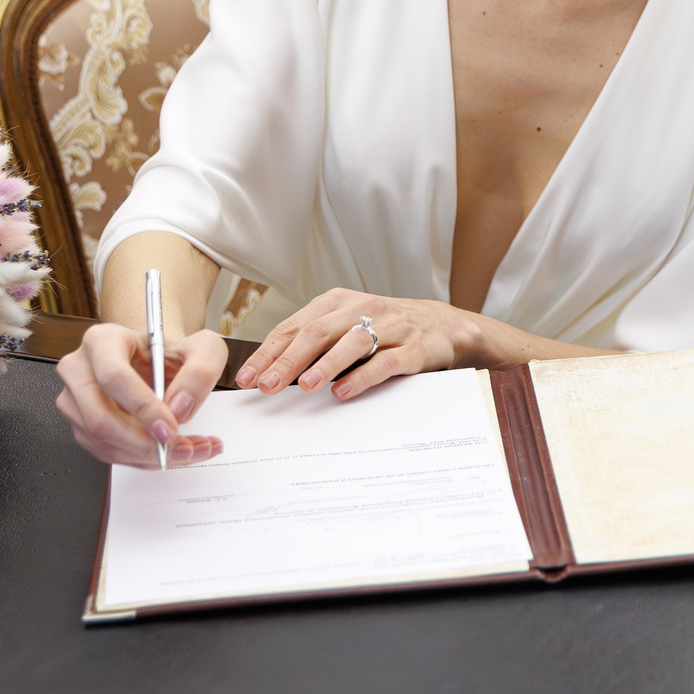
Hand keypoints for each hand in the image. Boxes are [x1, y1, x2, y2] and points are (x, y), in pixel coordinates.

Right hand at [56, 321, 228, 467]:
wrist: (156, 362)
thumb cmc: (170, 353)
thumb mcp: (202, 348)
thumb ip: (200, 372)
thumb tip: (179, 408)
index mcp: (102, 341)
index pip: (114, 377)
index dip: (142, 407)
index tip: (170, 427)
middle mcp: (79, 371)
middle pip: (100, 418)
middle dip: (143, 442)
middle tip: (180, 446)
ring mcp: (75, 402)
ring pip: (104, 443)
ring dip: (148, 456)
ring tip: (189, 450)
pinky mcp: (81, 427)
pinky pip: (109, 454)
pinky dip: (144, 460)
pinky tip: (173, 452)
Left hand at [231, 289, 498, 400]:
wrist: (444, 327)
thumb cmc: (386, 330)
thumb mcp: (348, 326)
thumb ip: (315, 342)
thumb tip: (270, 372)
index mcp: (339, 302)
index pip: (295, 326)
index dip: (269, 352)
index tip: (248, 377)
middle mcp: (362, 308)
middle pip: (318, 332)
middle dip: (288, 360)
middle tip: (266, 385)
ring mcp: (390, 326)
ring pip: (352, 342)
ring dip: (325, 364)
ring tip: (304, 386)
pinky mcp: (413, 348)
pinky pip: (385, 361)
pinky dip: (362, 376)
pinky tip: (343, 391)